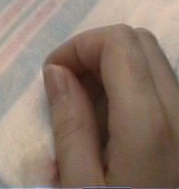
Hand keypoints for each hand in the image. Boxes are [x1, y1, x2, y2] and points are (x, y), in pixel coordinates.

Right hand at [43, 24, 178, 186]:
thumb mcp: (81, 188)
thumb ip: (69, 126)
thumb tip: (57, 72)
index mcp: (148, 122)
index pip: (118, 40)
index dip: (78, 46)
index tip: (51, 75)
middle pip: (140, 42)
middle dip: (95, 52)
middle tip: (66, 88)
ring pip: (153, 63)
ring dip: (114, 70)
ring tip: (85, 112)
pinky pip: (163, 91)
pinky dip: (133, 91)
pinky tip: (111, 129)